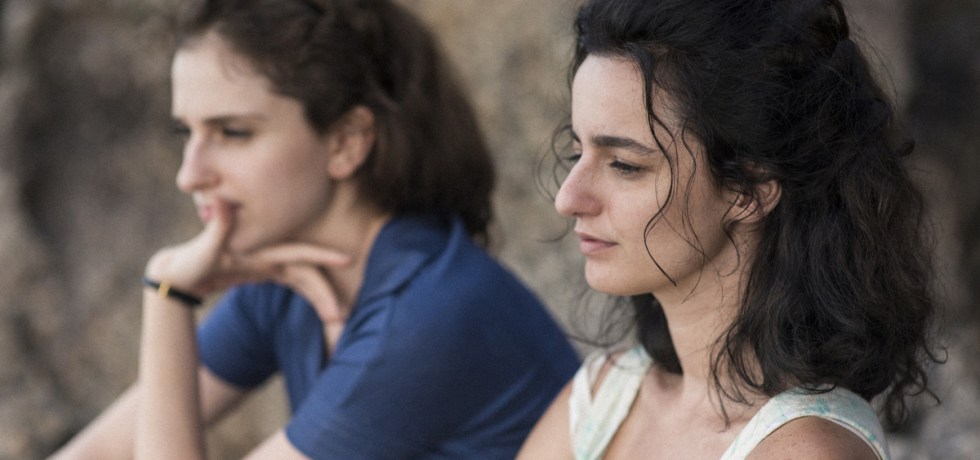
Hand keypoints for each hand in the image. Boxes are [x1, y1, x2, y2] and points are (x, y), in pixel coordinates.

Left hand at [144, 200, 350, 320]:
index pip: (300, 252)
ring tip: (338, 321)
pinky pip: (295, 286)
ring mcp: (271, 264)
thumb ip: (219, 224)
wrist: (180, 271)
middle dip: (326, 293)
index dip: (324, 256)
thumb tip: (223, 200)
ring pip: (305, 282)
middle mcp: (272, 254)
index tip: (347, 260)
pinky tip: (324, 315)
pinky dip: (310, 297)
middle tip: (341, 317)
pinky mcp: (267, 273)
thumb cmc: (191, 260)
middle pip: (308, 273)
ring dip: (322, 299)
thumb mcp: (205, 246)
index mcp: (264, 248)